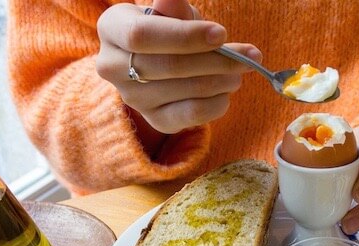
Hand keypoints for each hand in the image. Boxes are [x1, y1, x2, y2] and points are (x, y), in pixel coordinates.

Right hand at [95, 0, 261, 133]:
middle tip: (246, 57)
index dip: (185, 36)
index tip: (221, 34)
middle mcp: (112, 66)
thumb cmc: (167, 28)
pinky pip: (191, 116)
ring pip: (185, 91)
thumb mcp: (170, 12)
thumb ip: (173, 7)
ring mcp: (132, 98)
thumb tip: (173, 0)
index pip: (143, 35)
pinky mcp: (154, 121)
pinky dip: (217, 104)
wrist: (159, 61)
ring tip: (239, 71)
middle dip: (215, 61)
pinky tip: (226, 91)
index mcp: (111, 28)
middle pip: (168, 66)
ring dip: (222, 81)